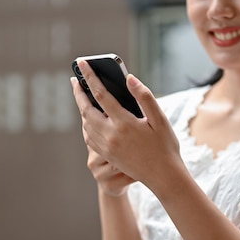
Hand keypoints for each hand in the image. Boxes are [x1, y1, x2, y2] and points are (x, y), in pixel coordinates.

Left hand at [70, 60, 185, 192]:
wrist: (163, 176)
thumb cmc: (165, 146)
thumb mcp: (160, 119)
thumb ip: (144, 96)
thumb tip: (129, 78)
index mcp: (124, 123)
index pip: (101, 94)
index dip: (90, 77)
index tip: (81, 63)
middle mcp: (111, 135)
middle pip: (86, 109)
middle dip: (79, 93)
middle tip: (75, 79)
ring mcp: (106, 147)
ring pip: (86, 123)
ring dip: (81, 108)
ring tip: (82, 96)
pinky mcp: (106, 155)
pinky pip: (89, 137)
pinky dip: (86, 124)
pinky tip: (89, 118)